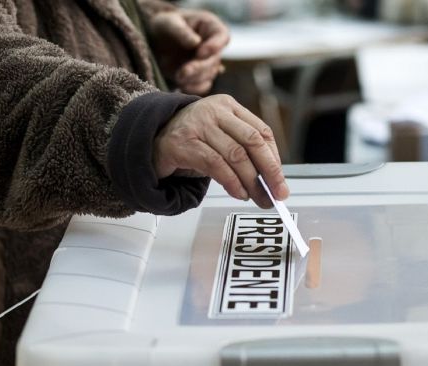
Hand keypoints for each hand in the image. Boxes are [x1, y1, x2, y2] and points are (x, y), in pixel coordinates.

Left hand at [148, 9, 229, 94]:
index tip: (199, 53)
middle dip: (198, 68)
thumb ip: (181, 31)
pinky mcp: (200, 76)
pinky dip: (193, 88)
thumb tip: (196, 42)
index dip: (214, 47)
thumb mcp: (168, 23)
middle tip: (181, 72)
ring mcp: (208, 63)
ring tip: (177, 77)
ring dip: (193, 79)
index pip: (222, 37)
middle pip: (214, 60)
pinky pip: (203, 86)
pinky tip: (181, 85)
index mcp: (210, 27)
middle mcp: (213, 46)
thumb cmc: (163, 26)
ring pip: (209, 75)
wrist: (154, 42)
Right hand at [153, 95, 287, 207]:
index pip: (261, 130)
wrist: (147, 141)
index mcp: (227, 106)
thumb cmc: (187, 142)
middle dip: (269, 170)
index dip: (274, 157)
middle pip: (252, 141)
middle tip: (278, 192)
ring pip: (236, 155)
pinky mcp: (184, 143)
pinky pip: (216, 165)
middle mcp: (214, 111)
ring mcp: (198, 125)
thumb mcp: (217, 137)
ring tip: (257, 198)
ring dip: (251, 181)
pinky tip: (238, 193)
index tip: (280, 179)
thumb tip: (268, 178)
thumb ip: (240, 150)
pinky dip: (231, 182)